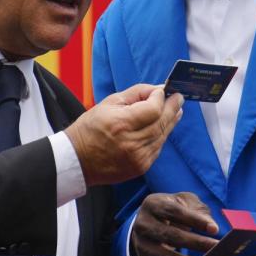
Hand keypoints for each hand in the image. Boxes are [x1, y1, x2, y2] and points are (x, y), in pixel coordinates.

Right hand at [66, 84, 183, 186]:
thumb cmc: (90, 128)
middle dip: (172, 107)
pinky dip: (161, 135)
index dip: (160, 98)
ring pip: (162, 135)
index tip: (162, 91)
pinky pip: (158, 147)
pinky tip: (162, 127)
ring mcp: (138, 157)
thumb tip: (158, 89)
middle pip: (162, 122)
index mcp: (121, 124)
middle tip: (178, 98)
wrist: (77, 159)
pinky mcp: (141, 167)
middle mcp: (131, 142)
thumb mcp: (109, 103)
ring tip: (175, 111)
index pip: (153, 109)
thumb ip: (136, 93)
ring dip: (170, 121)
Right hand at [132, 192, 218, 255]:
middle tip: (217, 248)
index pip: (174, 212)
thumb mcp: (183, 201)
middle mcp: (142, 224)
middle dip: (197, 243)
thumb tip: (213, 228)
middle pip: (171, 236)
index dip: (195, 220)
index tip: (215, 229)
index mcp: (152, 204)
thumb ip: (198, 210)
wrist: (149, 222)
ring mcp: (141, 245)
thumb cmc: (172, 209)